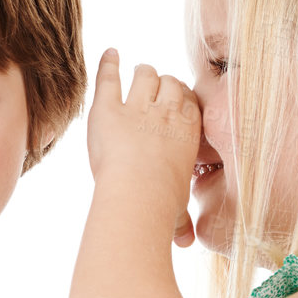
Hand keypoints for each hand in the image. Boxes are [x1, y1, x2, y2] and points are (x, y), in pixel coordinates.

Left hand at [88, 47, 199, 247]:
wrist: (138, 195)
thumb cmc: (161, 206)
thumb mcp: (177, 214)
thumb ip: (181, 223)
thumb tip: (187, 242)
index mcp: (189, 131)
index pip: (190, 101)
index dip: (182, 99)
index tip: (176, 103)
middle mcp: (167, 112)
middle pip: (171, 82)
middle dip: (164, 83)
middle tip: (156, 89)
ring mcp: (137, 106)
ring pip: (146, 74)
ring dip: (142, 73)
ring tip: (137, 73)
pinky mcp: (108, 107)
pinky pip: (110, 77)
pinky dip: (109, 64)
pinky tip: (110, 54)